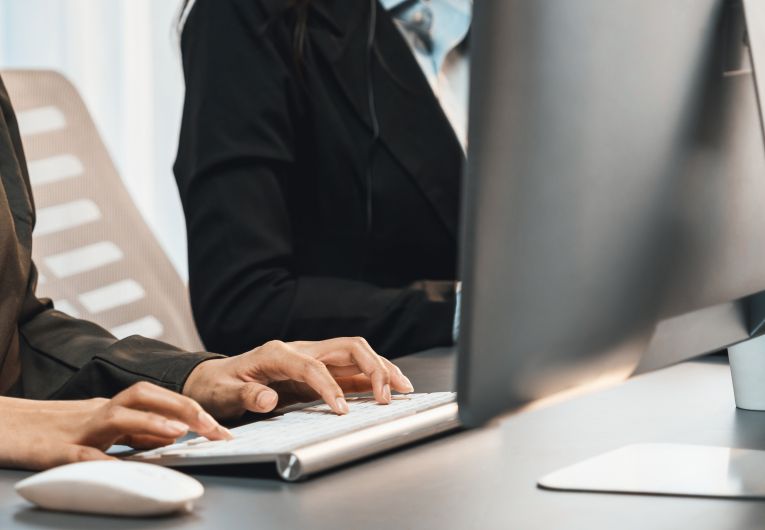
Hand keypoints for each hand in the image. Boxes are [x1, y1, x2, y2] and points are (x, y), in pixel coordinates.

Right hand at [0, 382, 230, 470]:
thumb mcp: (101, 430)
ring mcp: (77, 429)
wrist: (2, 429)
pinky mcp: (55, 450)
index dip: (192, 409)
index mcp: (112, 409)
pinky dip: (103, 460)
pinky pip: (81, 454)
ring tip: (180, 431)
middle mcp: (99, 412)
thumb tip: (174, 436)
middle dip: (184, 408)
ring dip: (151, 421)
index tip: (221, 429)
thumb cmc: (52, 433)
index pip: (158, 399)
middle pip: (144, 395)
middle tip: (214, 428)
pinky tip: (121, 470)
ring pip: (117, 415)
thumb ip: (136, 432)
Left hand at [183, 337, 414, 418]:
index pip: (314, 365)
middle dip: (374, 367)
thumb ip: (247, 394)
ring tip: (403, 388)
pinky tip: (386, 391)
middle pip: (347, 347)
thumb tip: (268, 398)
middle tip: (391, 394)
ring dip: (381, 368)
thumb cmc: (218, 386)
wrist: (213, 380)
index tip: (342, 410)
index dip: (331, 387)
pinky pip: (349, 370)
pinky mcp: (317, 370)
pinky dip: (370, 379)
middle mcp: (300, 350)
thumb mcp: (224, 393)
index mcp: (278, 353)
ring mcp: (311, 357)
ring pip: (355, 355)